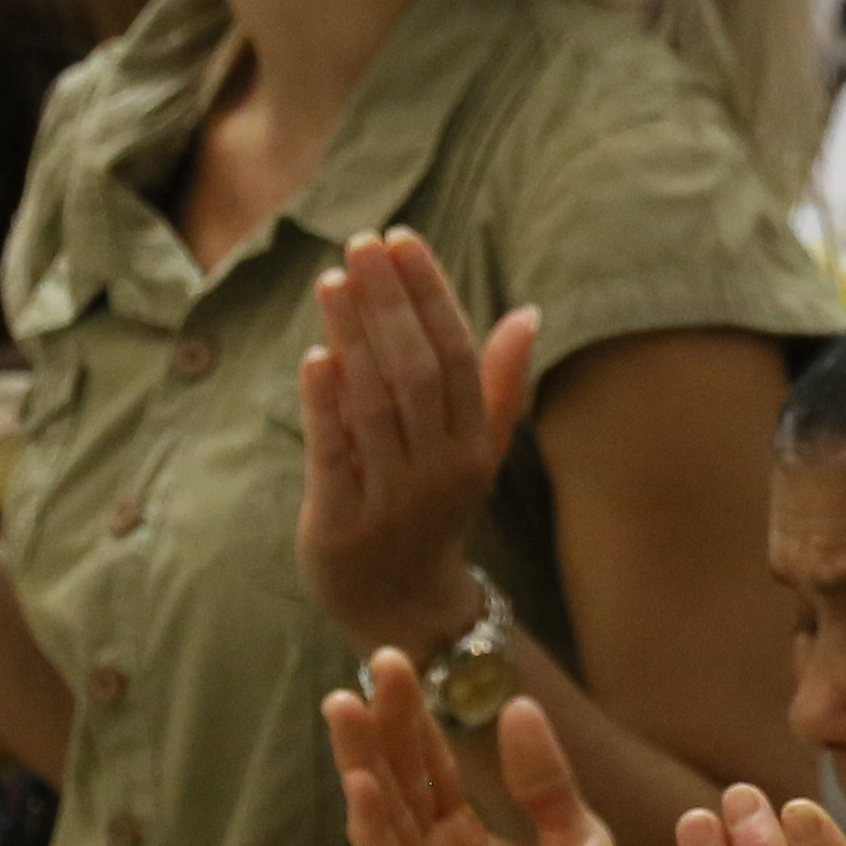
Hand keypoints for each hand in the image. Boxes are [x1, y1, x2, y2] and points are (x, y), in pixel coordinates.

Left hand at [296, 230, 539, 653]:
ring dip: (354, 336)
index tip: (401, 240)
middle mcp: (440, 468)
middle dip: (389, 302)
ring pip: (375, 403)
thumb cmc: (434, 511)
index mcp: (475, 445)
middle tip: (361, 242)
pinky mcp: (342, 521)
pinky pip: (334, 453)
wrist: (401, 605)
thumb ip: (498, 383)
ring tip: (334, 278)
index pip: (455, 355)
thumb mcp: (476, 450)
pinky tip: (316, 355)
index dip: (429, 294)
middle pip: (415, 370)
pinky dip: (325, 404)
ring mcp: (392, 497)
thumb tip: (528, 313)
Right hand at [327, 652, 643, 845]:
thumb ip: (547, 781)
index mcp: (468, 843)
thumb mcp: (577, 839)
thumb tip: (517, 706)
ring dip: (363, 767)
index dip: (415, 719)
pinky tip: (362, 791)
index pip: (432, 769)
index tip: (398, 660)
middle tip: (369, 664)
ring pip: (385, 823)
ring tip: (345, 711)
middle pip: (400, 785)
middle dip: (382, 727)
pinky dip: (376, 835)